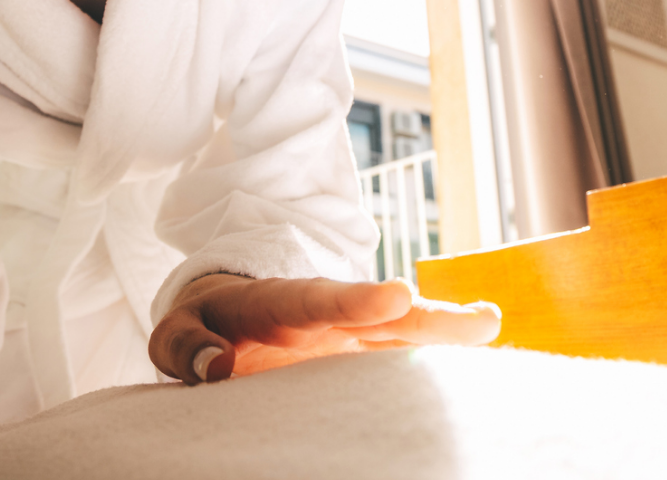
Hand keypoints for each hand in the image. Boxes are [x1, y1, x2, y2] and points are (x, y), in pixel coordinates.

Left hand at [148, 274, 500, 384]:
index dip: (359, 300)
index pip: (322, 299)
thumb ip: (184, 344)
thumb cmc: (200, 324)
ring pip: (405, 332)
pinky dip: (439, 353)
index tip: (398, 296)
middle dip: (428, 317)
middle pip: (384, 315)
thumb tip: (215, 368)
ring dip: (447, 330)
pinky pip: (404, 353)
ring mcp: (353, 335)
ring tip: (490, 324)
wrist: (227, 313)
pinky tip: (479, 353)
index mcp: (281, 301)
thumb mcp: (176, 329)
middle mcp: (328, 314)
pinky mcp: (364, 354)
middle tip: (480, 320)